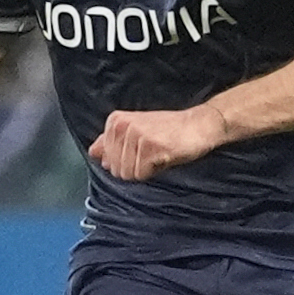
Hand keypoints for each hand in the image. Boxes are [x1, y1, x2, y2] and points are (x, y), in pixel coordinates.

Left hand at [88, 107, 221, 180]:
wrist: (200, 125)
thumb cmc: (170, 130)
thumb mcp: (137, 131)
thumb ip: (112, 142)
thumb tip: (93, 153)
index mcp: (116, 120)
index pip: (106, 158)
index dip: (126, 161)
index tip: (142, 148)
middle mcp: (123, 125)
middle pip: (115, 168)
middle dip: (134, 168)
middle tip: (152, 152)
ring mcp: (136, 136)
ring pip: (128, 173)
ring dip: (145, 170)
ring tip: (158, 153)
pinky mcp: (151, 147)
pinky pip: (141, 175)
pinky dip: (154, 171)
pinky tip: (165, 156)